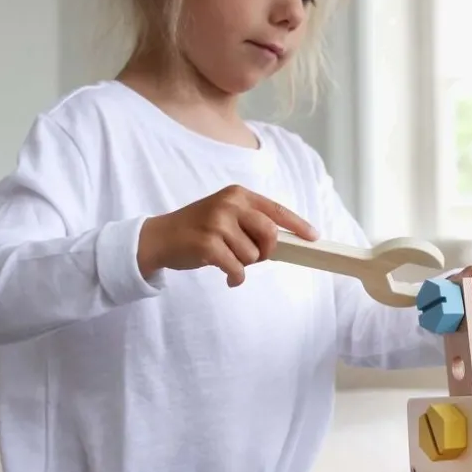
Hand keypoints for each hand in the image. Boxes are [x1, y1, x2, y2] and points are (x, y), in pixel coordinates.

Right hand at [138, 185, 317, 287]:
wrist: (159, 237)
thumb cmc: (197, 228)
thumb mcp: (224, 214)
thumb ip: (250, 222)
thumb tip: (283, 241)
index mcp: (238, 194)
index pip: (276, 209)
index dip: (298, 224)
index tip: (313, 236)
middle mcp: (229, 204)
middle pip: (270, 234)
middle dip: (267, 251)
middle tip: (254, 257)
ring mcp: (217, 223)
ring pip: (253, 255)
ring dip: (244, 264)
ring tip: (227, 259)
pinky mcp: (207, 244)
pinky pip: (237, 269)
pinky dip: (235, 277)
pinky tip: (226, 276)